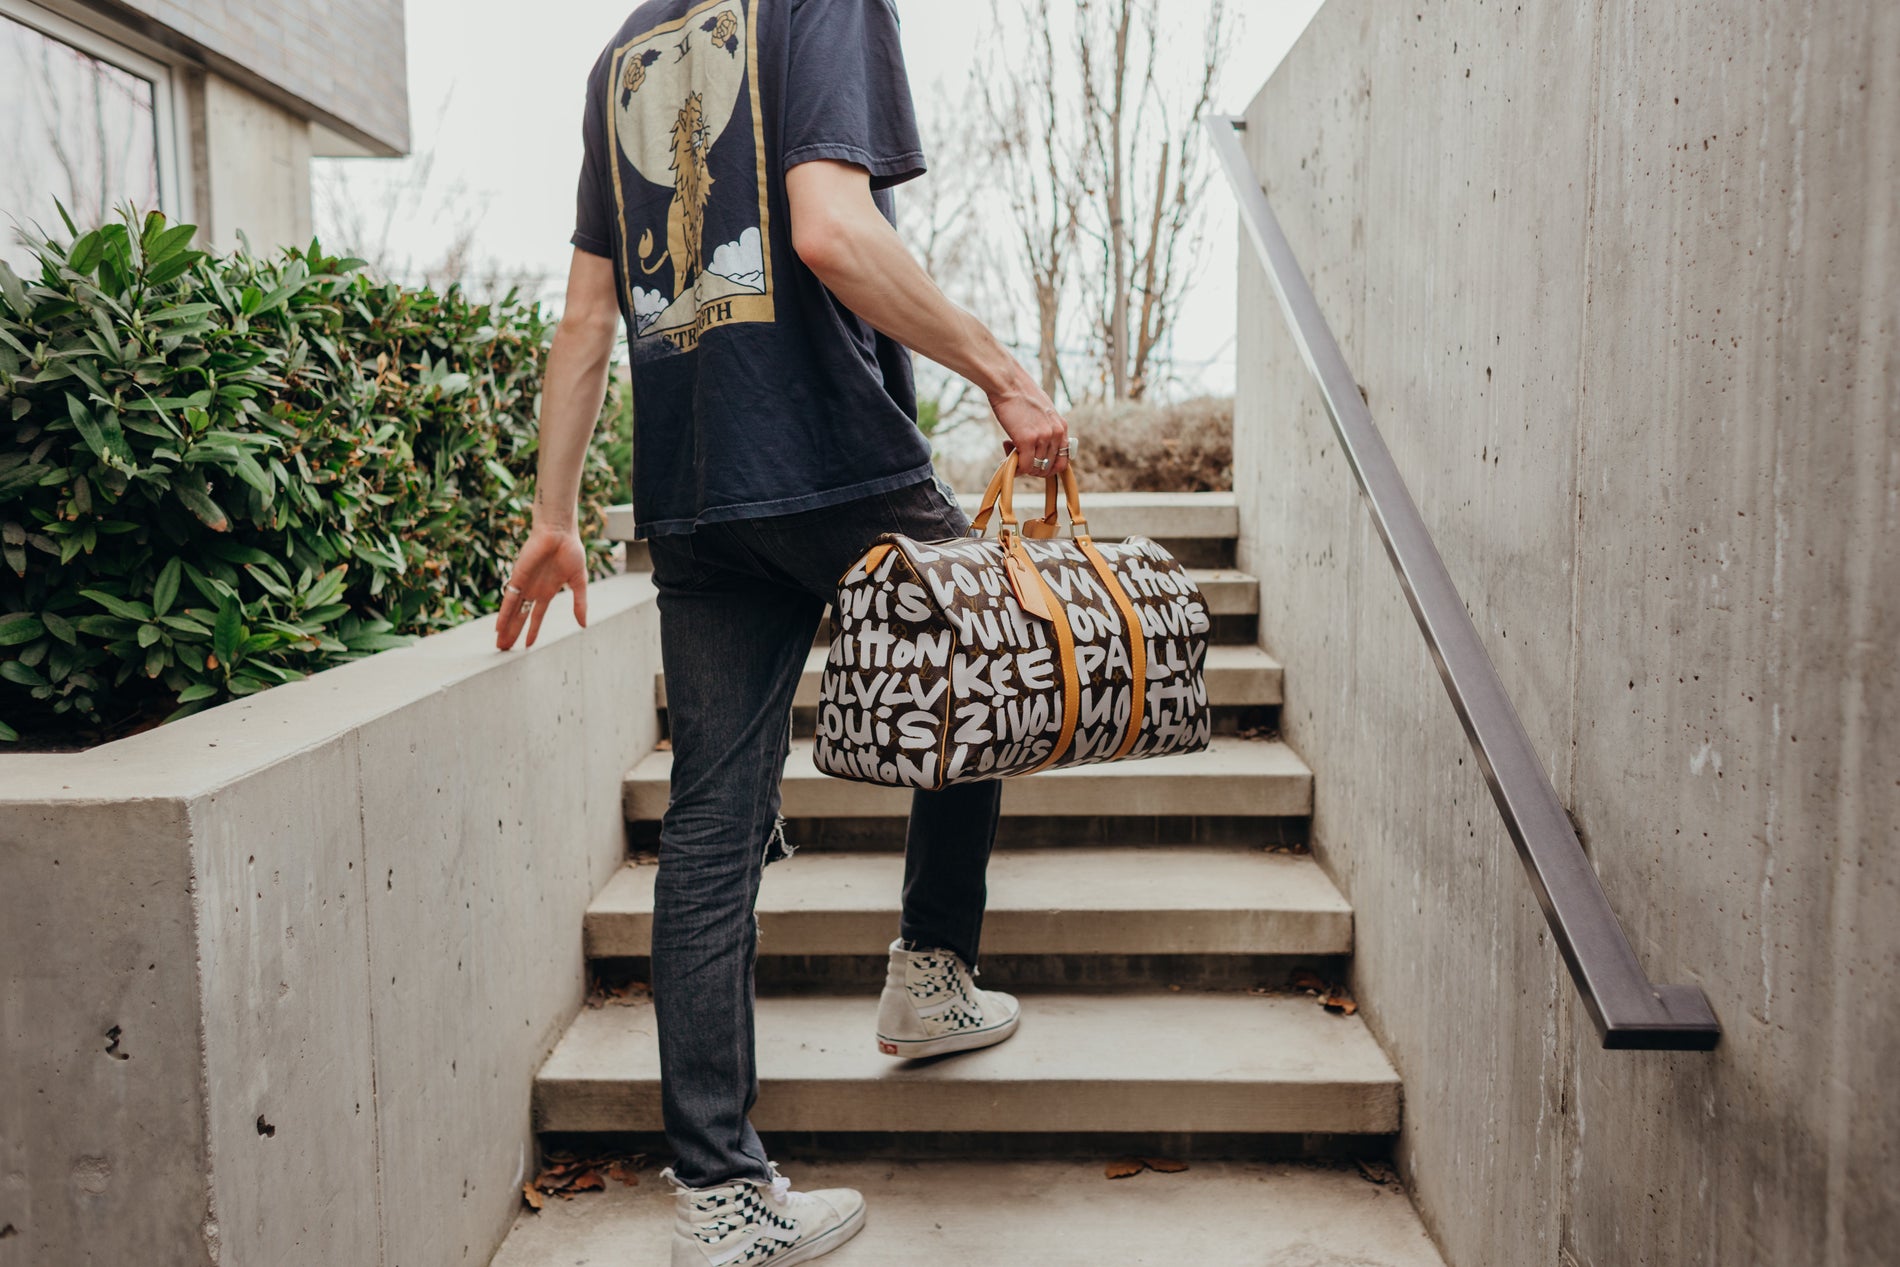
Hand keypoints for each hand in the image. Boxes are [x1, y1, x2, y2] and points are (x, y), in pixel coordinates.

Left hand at [496, 525, 589, 650]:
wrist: (560, 533)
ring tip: (499, 644)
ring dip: (506, 628)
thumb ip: (580, 603)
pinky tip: (498, 627)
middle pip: (520, 617)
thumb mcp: (579, 582)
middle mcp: (533, 590)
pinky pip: (508, 599)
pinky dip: (503, 614)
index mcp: (547, 591)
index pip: (536, 615)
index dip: (532, 630)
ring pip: (512, 612)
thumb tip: (583, 625)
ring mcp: (524, 585)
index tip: (527, 646)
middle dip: (513, 633)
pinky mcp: (517, 577)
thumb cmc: (570, 551)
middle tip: (503, 649)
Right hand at [988, 375, 1069, 474]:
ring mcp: (1043, 437)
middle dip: (1032, 467)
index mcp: (1061, 427)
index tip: (1035, 465)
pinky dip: (1016, 468)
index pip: (1063, 460)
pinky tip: (1007, 458)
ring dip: (1022, 465)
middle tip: (1018, 456)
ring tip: (1009, 448)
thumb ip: (1046, 428)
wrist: (1008, 383)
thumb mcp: (1043, 411)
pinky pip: (1025, 466)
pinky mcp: (1027, 440)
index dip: (1048, 468)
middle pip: (1048, 467)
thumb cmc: (1020, 395)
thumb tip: (1039, 446)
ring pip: (1036, 468)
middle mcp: (1055, 433)